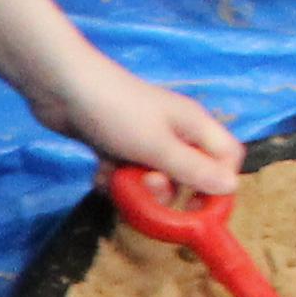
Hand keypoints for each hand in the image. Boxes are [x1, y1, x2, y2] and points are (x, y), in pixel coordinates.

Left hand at [41, 51, 242, 197]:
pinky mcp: (117, 146)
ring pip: (152, 179)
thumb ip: (193, 170)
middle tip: (145, 184)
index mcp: (195, 125)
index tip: (198, 207)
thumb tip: (232, 188)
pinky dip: (113, 179)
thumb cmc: (117, 113)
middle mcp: (175, 131)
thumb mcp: (158, 147)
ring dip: (133, 187)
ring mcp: (145, 138)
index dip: (219, 184)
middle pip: (186, 175)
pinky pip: (126, 174)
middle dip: (165, 190)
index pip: (227, 158)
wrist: (63, 89)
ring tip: (115, 175)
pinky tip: (99, 171)